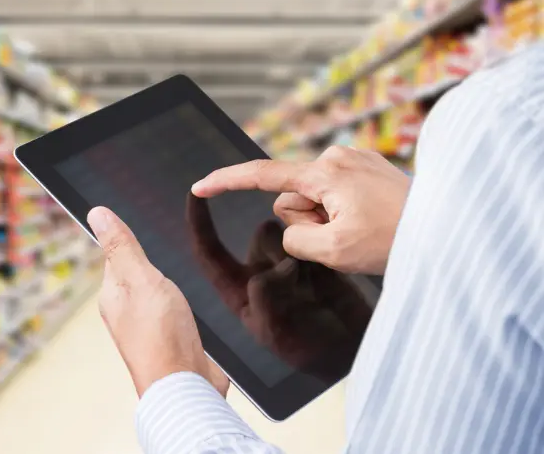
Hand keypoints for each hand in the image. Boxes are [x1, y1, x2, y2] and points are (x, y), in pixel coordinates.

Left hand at [87, 206, 228, 397]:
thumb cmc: (162, 335)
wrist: (187, 386)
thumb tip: (97, 213)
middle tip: (170, 246)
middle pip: (137, 274)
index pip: (116, 256)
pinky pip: (174, 311)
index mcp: (112, 295)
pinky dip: (182, 302)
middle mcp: (126, 311)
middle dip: (152, 261)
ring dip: (169, 282)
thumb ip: (122, 246)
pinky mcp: (171, 339)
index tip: (146, 225)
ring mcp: (149, 327)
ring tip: (183, 272)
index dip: (130, 239)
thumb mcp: (142, 278)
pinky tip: (193, 300)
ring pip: (157, 293)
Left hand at [187, 195, 370, 381]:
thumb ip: (266, 301)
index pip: (210, 253)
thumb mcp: (278, 334)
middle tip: (298, 277)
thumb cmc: (309, 350)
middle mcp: (260, 272)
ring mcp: (288, 264)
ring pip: (288, 233)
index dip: (199, 223)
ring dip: (301, 246)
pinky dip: (320, 246)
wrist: (350, 350)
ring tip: (317, 280)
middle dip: (279, 245)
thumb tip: (270, 271)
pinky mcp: (315, 258)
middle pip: (262, 236)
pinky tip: (331, 275)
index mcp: (239, 291)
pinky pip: (311, 237)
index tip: (194, 193)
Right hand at [192, 146, 410, 274]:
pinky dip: (342, 212)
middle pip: (292, 197)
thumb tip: (294, 225)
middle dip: (307, 220)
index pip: (262, 175)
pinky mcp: (366, 168)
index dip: (227, 182)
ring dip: (327, 219)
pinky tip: (370, 220)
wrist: (446, 229)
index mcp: (324, 172)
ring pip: (314, 199)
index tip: (200, 186)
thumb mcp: (332, 250)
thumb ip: (295, 237)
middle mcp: (336, 157)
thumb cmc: (394, 240)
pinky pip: (335, 194)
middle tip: (344, 236)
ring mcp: (353, 160)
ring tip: (362, 229)